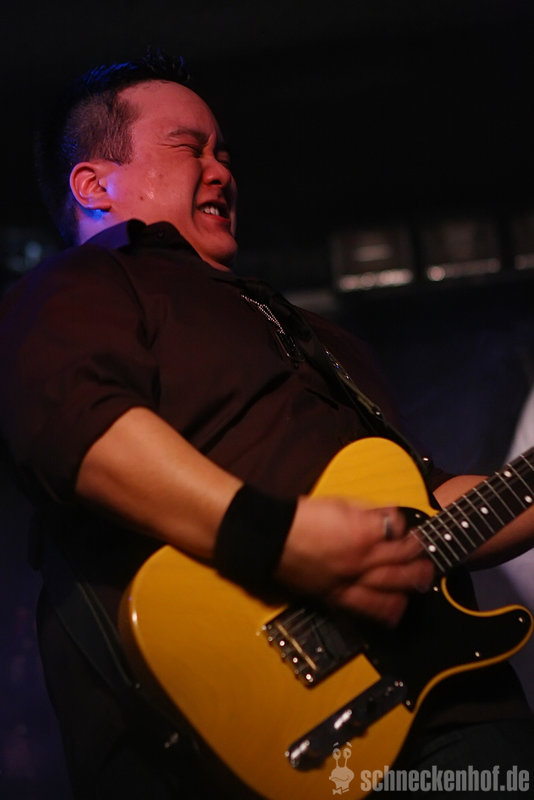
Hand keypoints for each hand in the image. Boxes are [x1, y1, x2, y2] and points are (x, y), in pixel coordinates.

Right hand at [275, 496, 433, 626]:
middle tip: (426, 554)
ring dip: (412, 585)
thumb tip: (388, 516)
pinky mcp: (339, 598)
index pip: (397, 528)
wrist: (273, 539)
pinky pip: (369, 610)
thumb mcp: (339, 503)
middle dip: (420, 556)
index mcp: (361, 533)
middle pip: (404, 561)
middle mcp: (361, 561)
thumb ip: (368, 511)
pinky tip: (398, 608)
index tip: (405, 525)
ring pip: (393, 591)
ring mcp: (351, 583)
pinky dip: (388, 611)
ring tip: (421, 580)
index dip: (405, 525)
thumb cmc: (303, 517)